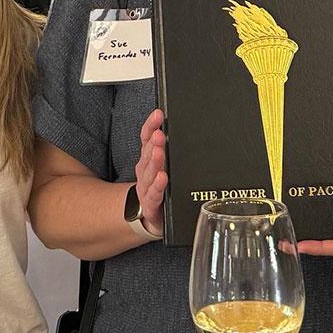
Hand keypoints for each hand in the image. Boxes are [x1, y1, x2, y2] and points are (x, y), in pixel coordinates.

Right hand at [133, 109, 167, 236]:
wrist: (151, 217)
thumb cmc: (160, 188)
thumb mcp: (163, 167)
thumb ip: (169, 149)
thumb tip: (187, 125)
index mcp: (147, 160)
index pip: (146, 139)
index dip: (151, 125)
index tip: (158, 114)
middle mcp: (144, 172)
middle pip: (147, 155)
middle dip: (153, 143)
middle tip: (159, 134)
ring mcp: (146, 189)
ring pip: (149, 174)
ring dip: (154, 162)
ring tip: (159, 151)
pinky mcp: (150, 205)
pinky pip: (154, 195)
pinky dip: (158, 186)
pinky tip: (162, 178)